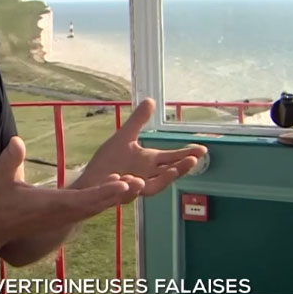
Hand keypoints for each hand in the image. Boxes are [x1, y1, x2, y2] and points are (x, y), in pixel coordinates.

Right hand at [0, 136, 143, 250]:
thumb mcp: (0, 177)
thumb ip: (10, 160)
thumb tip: (17, 141)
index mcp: (51, 205)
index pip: (83, 199)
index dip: (103, 192)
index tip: (122, 183)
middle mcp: (63, 214)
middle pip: (96, 205)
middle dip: (118, 194)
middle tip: (140, 181)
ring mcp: (65, 217)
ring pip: (96, 207)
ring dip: (116, 197)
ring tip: (137, 182)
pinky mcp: (65, 216)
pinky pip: (90, 208)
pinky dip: (105, 198)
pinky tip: (118, 187)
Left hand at [75, 98, 206, 195]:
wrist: (90, 181)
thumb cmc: (109, 161)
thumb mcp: (124, 136)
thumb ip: (138, 120)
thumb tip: (151, 100)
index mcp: (148, 162)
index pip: (172, 158)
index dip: (186, 154)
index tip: (202, 149)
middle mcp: (146, 175)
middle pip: (167, 173)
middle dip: (180, 167)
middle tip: (194, 159)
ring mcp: (133, 186)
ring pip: (151, 186)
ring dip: (162, 180)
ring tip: (172, 170)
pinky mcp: (118, 193)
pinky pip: (125, 193)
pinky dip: (130, 188)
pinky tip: (134, 181)